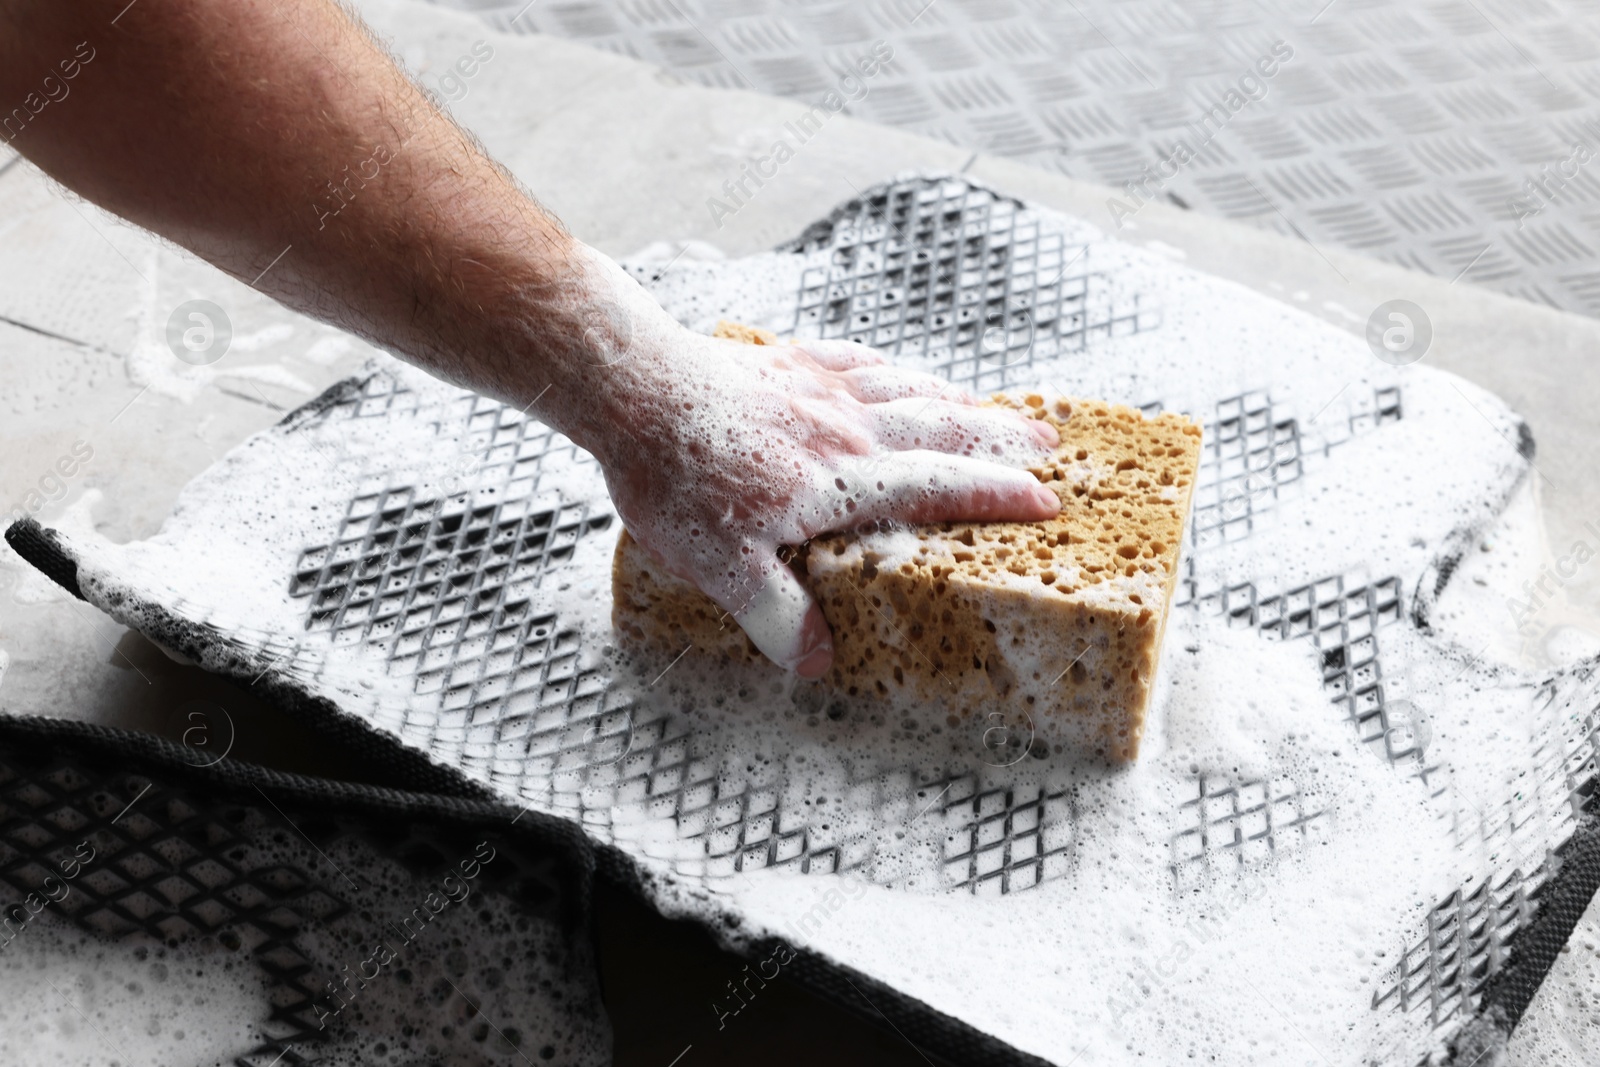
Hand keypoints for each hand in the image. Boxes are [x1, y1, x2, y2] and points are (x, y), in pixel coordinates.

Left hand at [590, 311, 1061, 678]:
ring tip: (1001, 410)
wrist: (636, 389)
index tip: (1047, 503)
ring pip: (912, 392)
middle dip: (1001, 441)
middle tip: (1052, 445)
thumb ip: (777, 615)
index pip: (938, 486)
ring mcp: (820, 389)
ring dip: (963, 402)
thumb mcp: (721, 566)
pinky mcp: (789, 364)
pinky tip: (905, 373)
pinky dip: (898, 369)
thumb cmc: (677, 476)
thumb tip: (819, 661)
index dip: (996, 496)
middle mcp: (847, 428)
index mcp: (843, 481)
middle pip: (943, 430)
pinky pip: (862, 361)